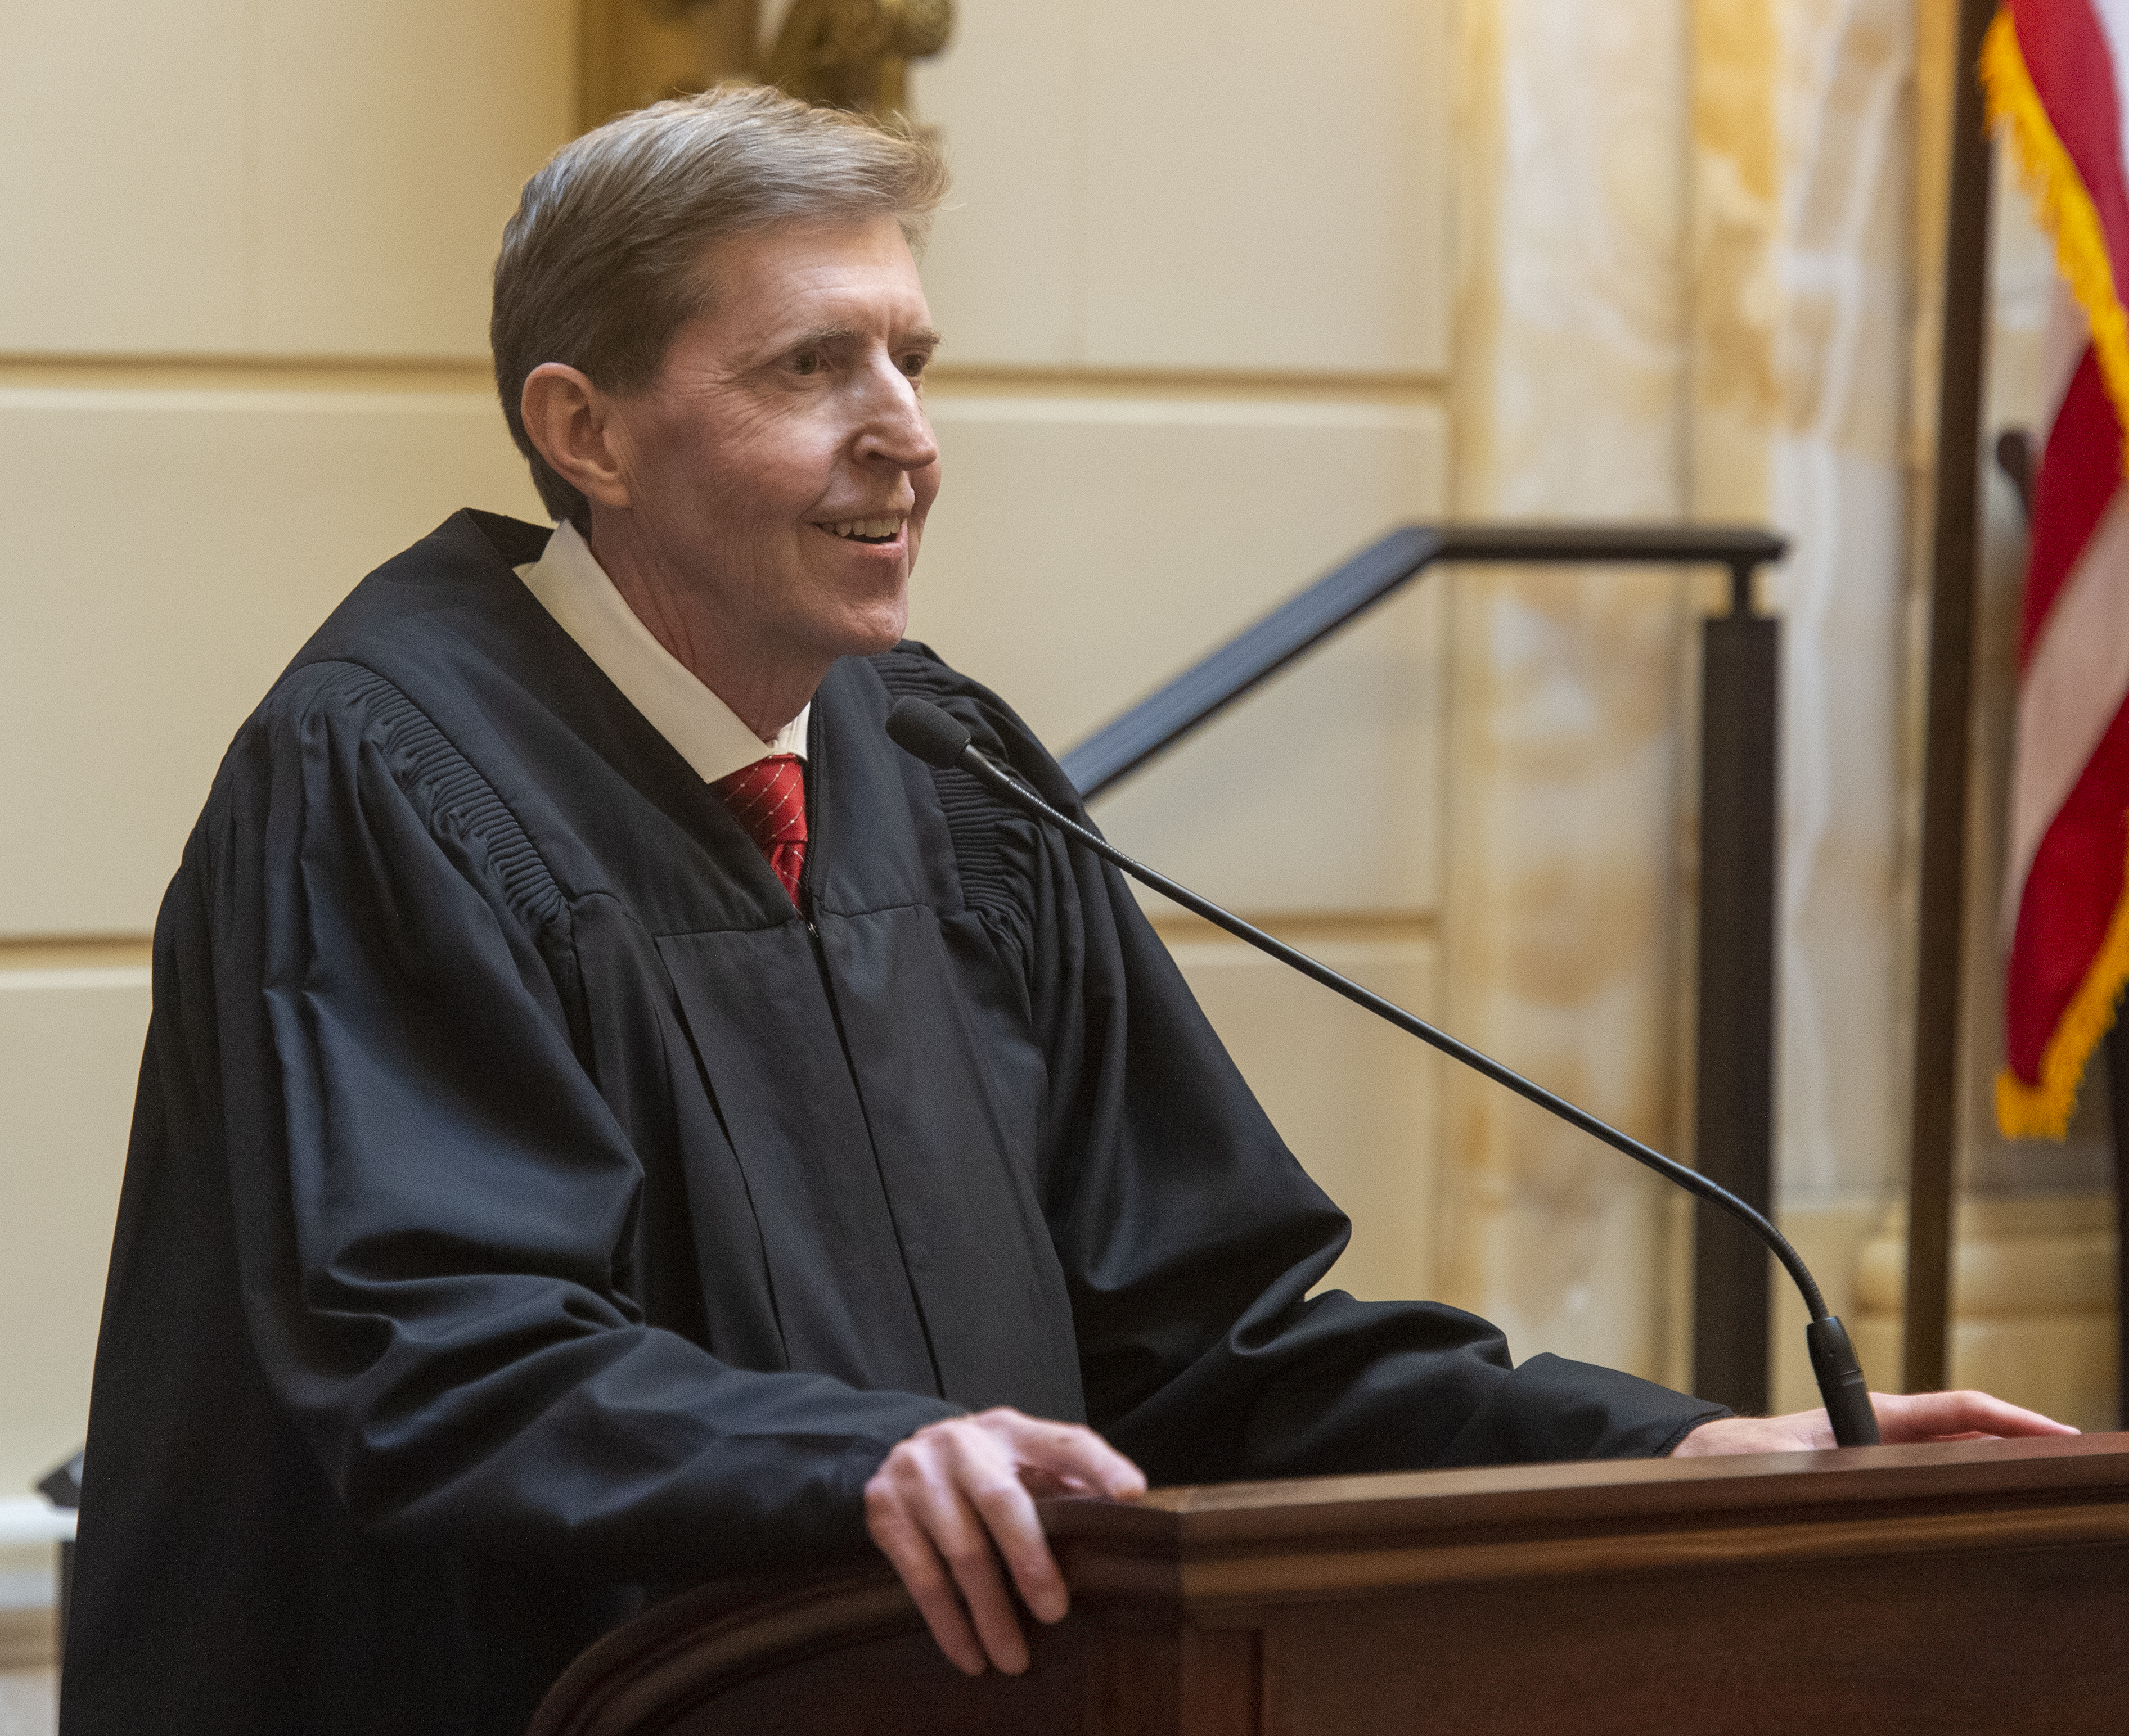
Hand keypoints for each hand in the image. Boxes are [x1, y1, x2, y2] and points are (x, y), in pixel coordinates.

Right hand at [864, 1407, 1145, 1675]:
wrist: (899, 1458)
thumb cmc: (980, 1471)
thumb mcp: (1020, 1463)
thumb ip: (1064, 1484)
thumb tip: (1123, 1517)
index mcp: (1011, 1430)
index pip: (1063, 1441)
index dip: (1101, 1465)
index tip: (1132, 1494)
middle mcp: (963, 1444)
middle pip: (1002, 1500)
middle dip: (1030, 1560)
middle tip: (1054, 1613)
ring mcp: (918, 1473)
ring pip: (961, 1549)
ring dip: (988, 1611)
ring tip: (1012, 1657)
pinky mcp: (884, 1508)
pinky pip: (920, 1574)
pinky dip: (947, 1621)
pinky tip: (968, 1654)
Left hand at [1672, 1389, 2079, 1455]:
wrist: (1717, 1461)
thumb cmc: (1750, 1456)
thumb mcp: (1798, 1459)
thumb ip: (1836, 1462)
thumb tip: (1868, 1465)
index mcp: (1876, 1414)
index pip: (1961, 1410)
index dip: (2015, 1419)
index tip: (2059, 1433)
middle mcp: (1887, 1427)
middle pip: (1971, 1430)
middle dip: (2021, 1440)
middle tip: (2070, 1460)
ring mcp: (1886, 1448)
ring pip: (1958, 1451)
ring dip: (1999, 1463)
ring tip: (2045, 1481)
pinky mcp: (1879, 1470)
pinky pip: (1937, 1471)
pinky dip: (1972, 1480)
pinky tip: (1996, 1502)